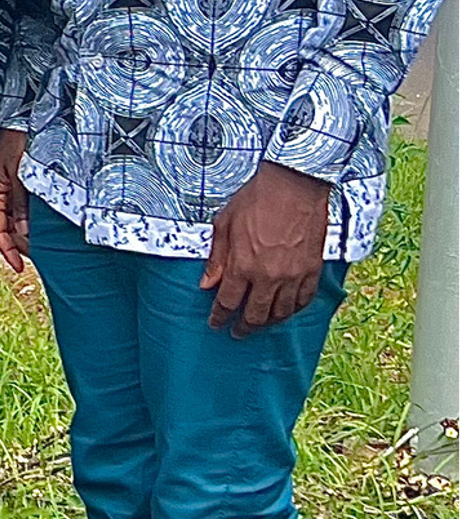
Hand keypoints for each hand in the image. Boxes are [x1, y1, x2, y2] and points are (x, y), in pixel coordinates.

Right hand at [0, 129, 31, 273]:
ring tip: (42, 245)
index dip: (7, 250)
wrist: (27, 115)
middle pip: (4, 227)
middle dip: (18, 245)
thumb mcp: (21, 173)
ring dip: (24, 233)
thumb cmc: (20, 139)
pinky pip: (18, 207)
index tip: (20, 267)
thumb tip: (24, 233)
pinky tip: (38, 224)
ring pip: (12, 218)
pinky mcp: (16, 180)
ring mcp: (6, 186)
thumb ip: (21, 202)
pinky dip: (27, 219)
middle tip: (38, 257)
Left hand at [203, 161, 332, 336]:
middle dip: (243, 327)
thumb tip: (206, 283)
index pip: (228, 302)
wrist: (294, 186)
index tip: (215, 323)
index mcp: (243, 266)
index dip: (219, 316)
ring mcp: (294, 276)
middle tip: (236, 332)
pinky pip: (303, 301)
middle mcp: (269, 277)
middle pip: (255, 314)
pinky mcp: (312, 270)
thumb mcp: (224, 225)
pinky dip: (293, 310)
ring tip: (259, 325)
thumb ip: (216, 259)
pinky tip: (285, 311)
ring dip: (268, 322)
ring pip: (281, 312)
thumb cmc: (256, 200)